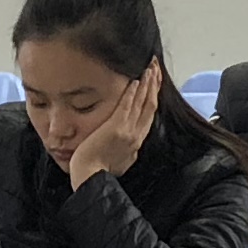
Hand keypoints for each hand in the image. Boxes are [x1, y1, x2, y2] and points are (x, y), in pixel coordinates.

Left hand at [69, 65, 160, 189]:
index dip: (154, 97)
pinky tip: (135, 81)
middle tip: (156, 68)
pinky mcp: (116, 128)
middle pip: (151, 106)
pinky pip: (127, 106)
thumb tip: (131, 146)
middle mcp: (136, 136)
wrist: (90, 178)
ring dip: (147, 84)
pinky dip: (132, 93)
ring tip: (150, 68)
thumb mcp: (121, 162)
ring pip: (142, 103)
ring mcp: (128, 131)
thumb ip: (127, 150)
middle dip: (155, 85)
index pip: (149, 115)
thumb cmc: (98, 172)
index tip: (156, 83)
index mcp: (136, 143)